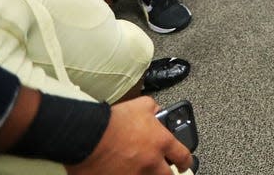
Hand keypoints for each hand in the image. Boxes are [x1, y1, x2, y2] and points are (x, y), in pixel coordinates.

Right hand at [67, 97, 193, 174]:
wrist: (87, 135)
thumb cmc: (113, 121)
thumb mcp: (141, 105)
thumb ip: (154, 109)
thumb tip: (158, 112)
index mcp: (161, 143)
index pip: (183, 157)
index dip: (186, 161)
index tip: (184, 164)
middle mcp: (151, 163)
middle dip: (168, 173)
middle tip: (163, 169)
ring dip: (147, 174)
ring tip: (138, 167)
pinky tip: (121, 171)